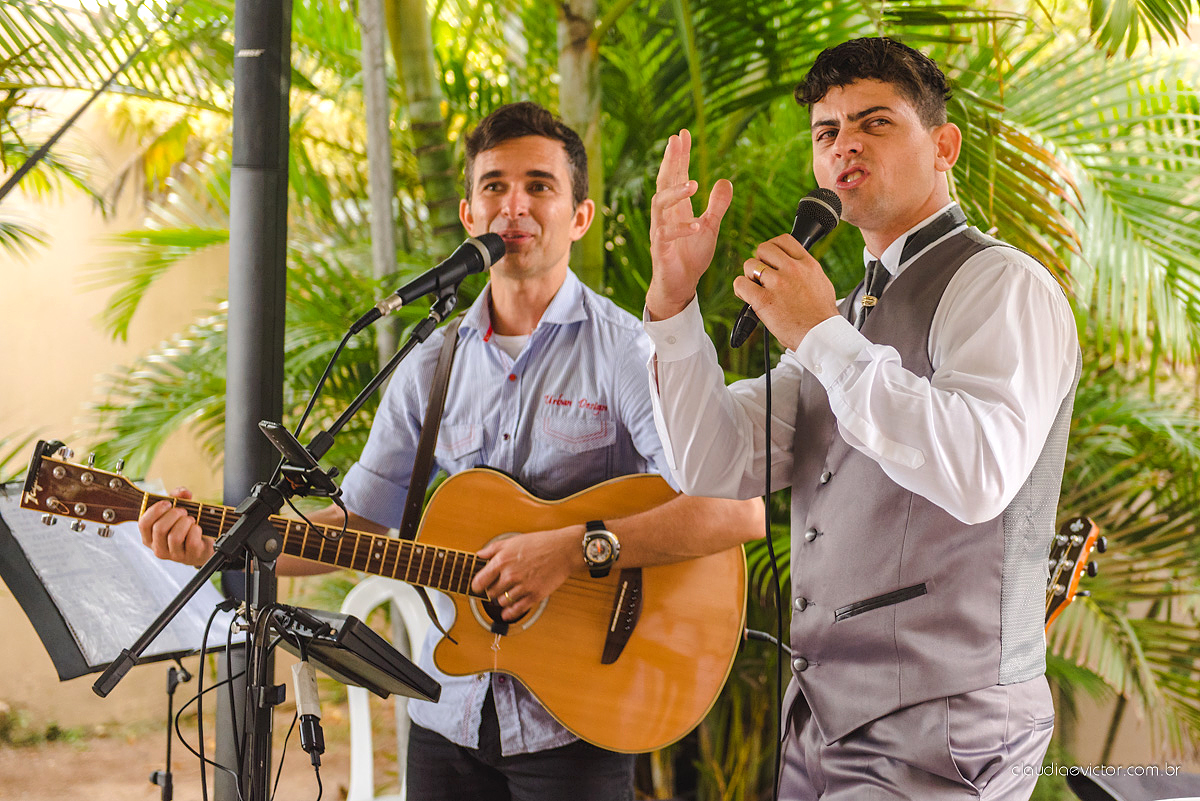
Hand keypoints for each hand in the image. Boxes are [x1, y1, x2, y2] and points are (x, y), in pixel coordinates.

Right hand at [138, 488, 212, 566]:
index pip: (143, 523)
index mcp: (149, 537)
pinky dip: (196, 530)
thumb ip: (178, 496)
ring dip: (185, 522)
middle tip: (183, 511)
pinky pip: (191, 541)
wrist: (203, 544)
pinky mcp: (190, 556)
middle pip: (159, 529)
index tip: (167, 503)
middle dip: (174, 514)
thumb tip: (183, 492)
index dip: (155, 510)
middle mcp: (158, 548)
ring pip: (174, 537)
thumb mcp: (178, 509)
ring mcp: (174, 555)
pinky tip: (197, 529)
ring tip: (190, 520)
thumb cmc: (185, 525)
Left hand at [470, 527, 580, 621]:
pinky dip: (509, 613)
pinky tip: (507, 613)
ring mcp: (522, 587)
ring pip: (502, 602)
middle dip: (491, 591)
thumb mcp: (513, 541)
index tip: (477, 587)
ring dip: (501, 600)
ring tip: (505, 595)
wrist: (564, 550)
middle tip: (495, 589)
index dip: (477, 586)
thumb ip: (494, 549)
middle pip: (490, 593)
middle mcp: (510, 575)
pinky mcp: (535, 596)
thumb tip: (480, 555)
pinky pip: (517, 610)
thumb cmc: (540, 542)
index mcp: (502, 561)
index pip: (480, 581)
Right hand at [646, 129, 732, 319]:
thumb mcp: (710, 227)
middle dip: (670, 161)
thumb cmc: (690, 257)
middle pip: (664, 181)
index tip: (683, 134)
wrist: (680, 285)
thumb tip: (725, 181)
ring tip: (694, 185)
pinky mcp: (661, 249)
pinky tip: (696, 224)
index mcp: (677, 207)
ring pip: (660, 205)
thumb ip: (717, 206)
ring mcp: (660, 231)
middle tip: (676, 142)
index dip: (679, 155)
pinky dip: (682, 229)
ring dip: (676, 193)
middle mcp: (665, 215)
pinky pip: (667, 235)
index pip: (676, 175)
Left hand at [733, 234, 838, 349]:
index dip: (773, 248)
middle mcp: (792, 269)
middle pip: (763, 249)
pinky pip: (740, 283)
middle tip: (762, 276)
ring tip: (756, 289)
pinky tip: (748, 298)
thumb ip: (805, 269)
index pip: (783, 240)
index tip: (771, 259)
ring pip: (749, 265)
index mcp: (807, 263)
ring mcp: (777, 283)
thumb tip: (793, 264)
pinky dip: (740, 289)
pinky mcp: (763, 299)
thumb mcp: (820, 282)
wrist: (820, 335)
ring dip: (749, 276)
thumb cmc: (821, 314)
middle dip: (759, 261)